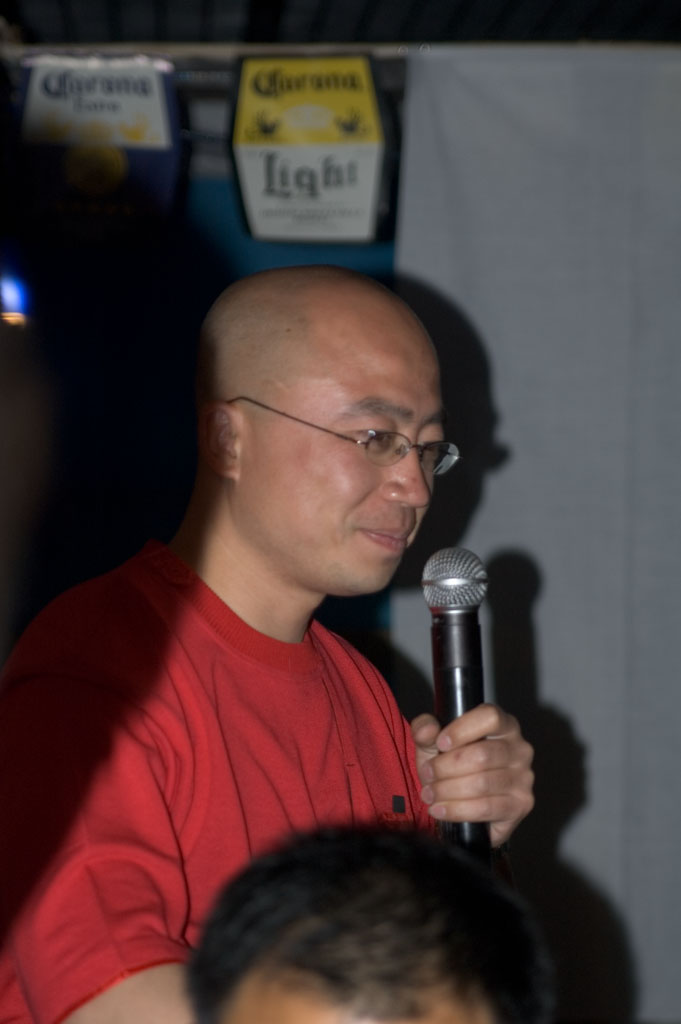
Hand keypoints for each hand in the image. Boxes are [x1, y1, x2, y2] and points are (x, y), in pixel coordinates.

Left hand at [411, 704, 533, 847]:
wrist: (461, 800)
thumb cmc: (451, 764)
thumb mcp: (433, 742)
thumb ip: (425, 729)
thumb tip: (427, 730)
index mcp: (504, 724)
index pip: (490, 717)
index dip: (462, 729)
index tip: (440, 743)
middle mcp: (520, 749)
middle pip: (482, 754)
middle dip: (446, 767)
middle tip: (427, 774)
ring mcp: (523, 778)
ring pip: (482, 783)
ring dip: (447, 790)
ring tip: (429, 794)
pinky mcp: (521, 805)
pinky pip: (486, 808)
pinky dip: (457, 810)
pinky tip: (440, 810)